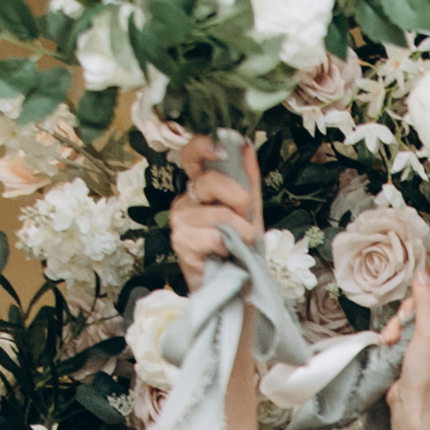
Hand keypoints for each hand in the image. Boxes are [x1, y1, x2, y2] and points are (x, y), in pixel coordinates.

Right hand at [167, 135, 262, 285]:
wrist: (235, 284)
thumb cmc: (239, 246)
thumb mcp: (250, 209)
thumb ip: (248, 178)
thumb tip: (246, 145)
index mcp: (198, 188)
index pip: (190, 155)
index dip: (202, 146)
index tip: (222, 150)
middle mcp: (184, 201)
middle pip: (209, 182)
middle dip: (238, 199)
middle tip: (245, 217)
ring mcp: (179, 221)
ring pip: (218, 213)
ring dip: (241, 230)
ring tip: (240, 242)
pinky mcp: (180, 243)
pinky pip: (214, 235)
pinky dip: (230, 245)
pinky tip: (226, 253)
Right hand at [399, 265, 429, 408]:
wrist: (409, 404)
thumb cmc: (426, 375)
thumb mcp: (428, 334)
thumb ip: (426, 303)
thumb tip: (422, 275)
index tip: (423, 290)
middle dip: (411, 310)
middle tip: (403, 321)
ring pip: (416, 313)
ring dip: (400, 322)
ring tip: (393, 337)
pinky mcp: (419, 345)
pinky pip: (407, 326)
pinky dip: (396, 331)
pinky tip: (389, 341)